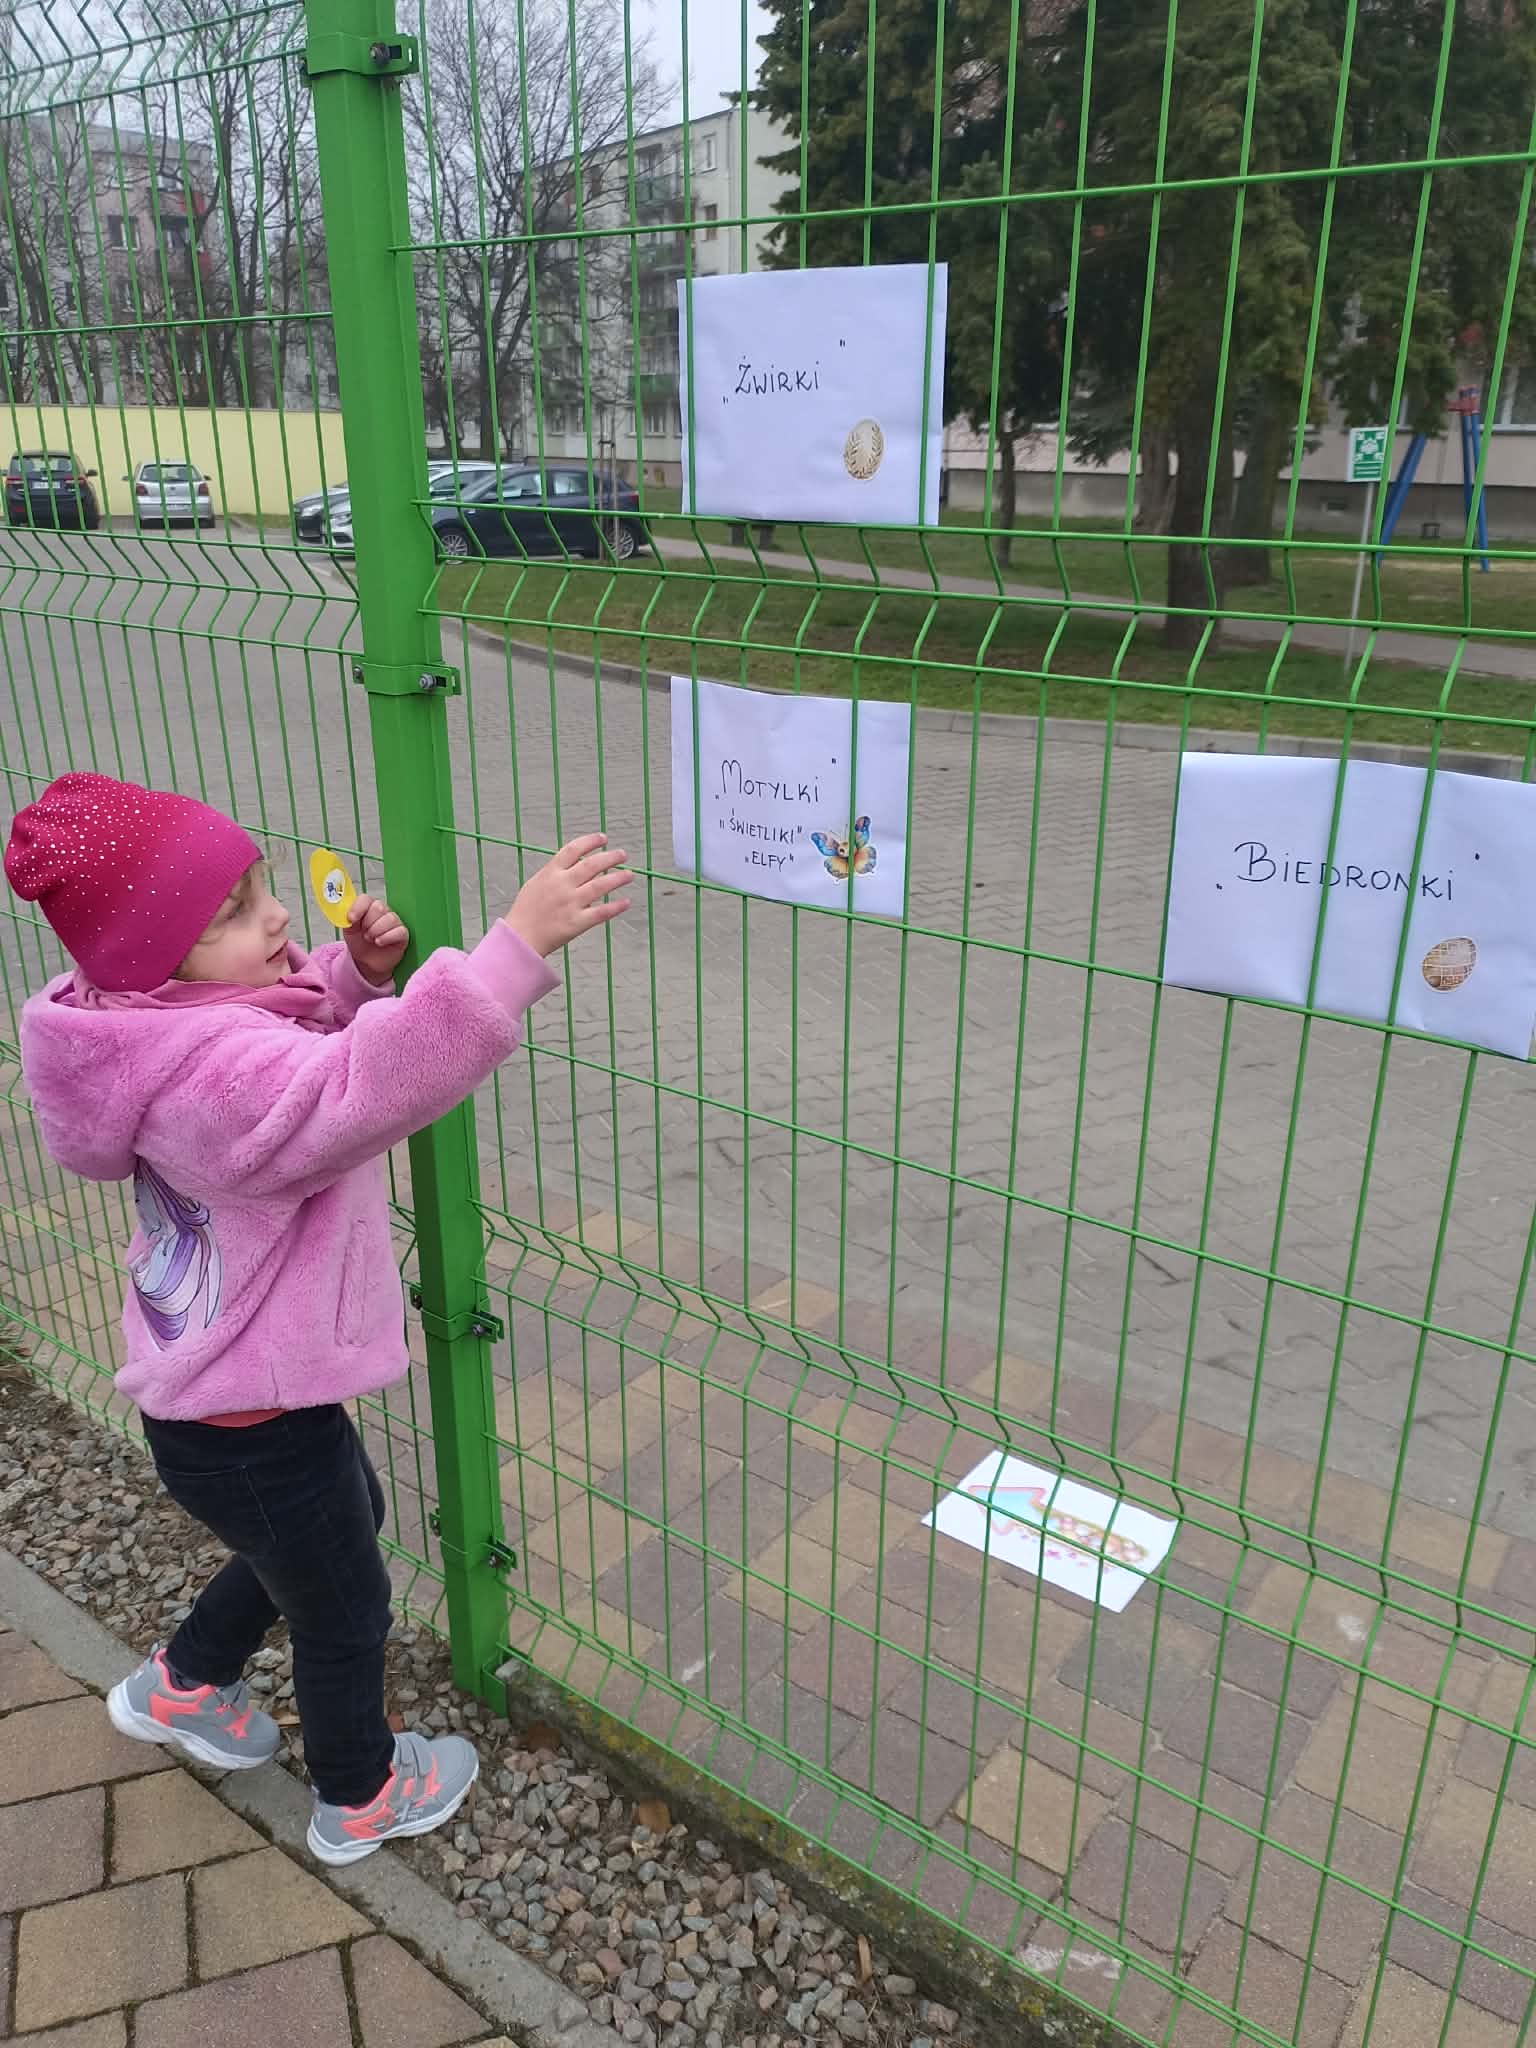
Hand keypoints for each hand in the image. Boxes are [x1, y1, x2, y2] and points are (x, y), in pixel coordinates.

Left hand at [345, 895, 409, 985]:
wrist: (367, 960)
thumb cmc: (359, 942)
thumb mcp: (349, 930)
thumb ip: (347, 919)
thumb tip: (346, 913)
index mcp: (368, 907)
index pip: (366, 899)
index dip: (358, 907)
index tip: (351, 919)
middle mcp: (383, 911)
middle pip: (378, 907)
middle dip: (368, 922)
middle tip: (364, 932)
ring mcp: (394, 921)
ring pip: (390, 918)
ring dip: (376, 931)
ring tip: (370, 939)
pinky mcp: (403, 934)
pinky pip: (399, 931)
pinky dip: (387, 938)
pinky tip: (379, 942)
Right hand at [503, 834, 633, 956]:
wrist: (519, 938)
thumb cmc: (526, 911)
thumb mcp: (536, 883)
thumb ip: (555, 872)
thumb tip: (577, 862)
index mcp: (550, 873)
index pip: (573, 849)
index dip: (591, 841)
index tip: (604, 838)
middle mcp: (562, 885)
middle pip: (591, 864)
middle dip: (610, 857)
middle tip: (623, 855)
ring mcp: (570, 903)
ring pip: (600, 885)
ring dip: (618, 878)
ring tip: (629, 874)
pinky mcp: (577, 922)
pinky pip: (602, 912)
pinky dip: (616, 906)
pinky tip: (626, 902)